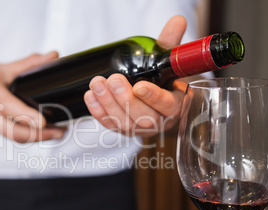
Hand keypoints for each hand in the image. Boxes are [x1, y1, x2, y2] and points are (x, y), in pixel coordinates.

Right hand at [0, 52, 65, 142]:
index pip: (7, 106)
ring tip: (57, 133)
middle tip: (59, 131)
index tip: (43, 121)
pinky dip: (30, 137)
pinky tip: (46, 134)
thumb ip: (31, 63)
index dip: (25, 115)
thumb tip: (53, 56)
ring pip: (14, 137)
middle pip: (12, 130)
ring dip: (38, 138)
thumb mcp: (6, 67)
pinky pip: (13, 137)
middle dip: (38, 135)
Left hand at [83, 15, 187, 136]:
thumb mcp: (166, 63)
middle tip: (113, 79)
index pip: (166, 105)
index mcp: (175, 106)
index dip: (153, 97)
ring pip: (123, 122)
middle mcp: (158, 122)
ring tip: (96, 84)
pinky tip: (90, 97)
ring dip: (107, 104)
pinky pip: (110, 124)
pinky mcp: (122, 130)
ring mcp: (139, 129)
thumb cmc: (163, 82)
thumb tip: (177, 20)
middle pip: (142, 117)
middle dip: (124, 99)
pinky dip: (98, 112)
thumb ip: (169, 44)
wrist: (155, 102)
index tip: (139, 86)